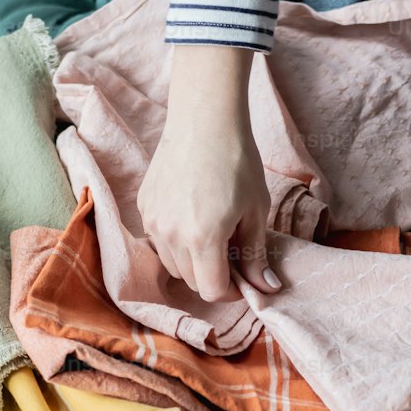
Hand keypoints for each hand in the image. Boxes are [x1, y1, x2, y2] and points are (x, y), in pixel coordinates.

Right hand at [138, 45, 280, 302]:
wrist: (204, 119)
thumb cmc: (237, 161)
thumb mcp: (256, 211)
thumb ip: (255, 255)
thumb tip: (265, 288)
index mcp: (203, 239)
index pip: (211, 291)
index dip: (231, 291)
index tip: (242, 278)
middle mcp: (171, 235)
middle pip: (191, 281)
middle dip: (214, 276)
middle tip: (232, 252)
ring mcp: (152, 220)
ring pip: (172, 263)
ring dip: (193, 261)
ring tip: (213, 232)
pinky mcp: (144, 205)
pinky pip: (159, 239)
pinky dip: (176, 240)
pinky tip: (193, 215)